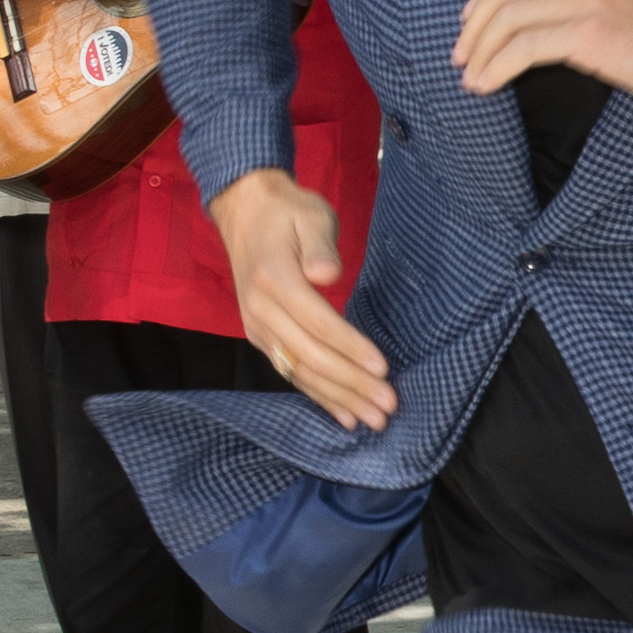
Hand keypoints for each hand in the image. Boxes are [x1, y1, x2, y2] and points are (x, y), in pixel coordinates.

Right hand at [210, 165, 393, 429]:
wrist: (245, 212)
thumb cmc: (287, 212)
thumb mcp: (310, 214)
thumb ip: (319, 245)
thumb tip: (326, 274)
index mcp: (273, 278)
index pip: (317, 321)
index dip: (350, 347)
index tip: (383, 368)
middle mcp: (260, 310)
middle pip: (309, 356)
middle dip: (351, 384)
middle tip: (388, 405)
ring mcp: (258, 328)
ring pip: (300, 372)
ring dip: (338, 399)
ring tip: (374, 420)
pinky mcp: (261, 337)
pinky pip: (291, 372)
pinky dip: (318, 397)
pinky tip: (344, 416)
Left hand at [453, 0, 632, 110]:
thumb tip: (529, 20)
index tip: (469, 23)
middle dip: (474, 26)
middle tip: (461, 55)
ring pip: (508, 18)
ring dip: (480, 51)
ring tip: (470, 76)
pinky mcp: (589, 31)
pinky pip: (524, 47)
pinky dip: (496, 67)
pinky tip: (486, 84)